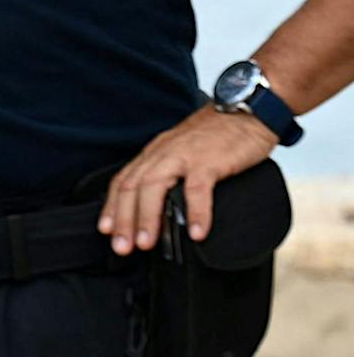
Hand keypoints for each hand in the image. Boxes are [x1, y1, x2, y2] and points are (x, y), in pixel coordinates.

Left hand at [99, 106, 277, 254]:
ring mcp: (184, 155)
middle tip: (122, 247)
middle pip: (132, 188)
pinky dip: (196, 212)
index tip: (106, 231)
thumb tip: (165, 210)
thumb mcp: (185, 153)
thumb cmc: (219, 135)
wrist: (250, 108)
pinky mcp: (209, 160)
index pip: (123, 181)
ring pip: (154, 187)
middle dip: (124, 220)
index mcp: (155, 153)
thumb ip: (172, 176)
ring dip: (148, 218)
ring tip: (146, 244)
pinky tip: (197, 233)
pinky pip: (197, 188)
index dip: (112, 207)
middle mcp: (162, 153)